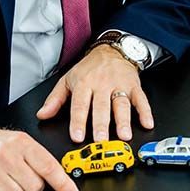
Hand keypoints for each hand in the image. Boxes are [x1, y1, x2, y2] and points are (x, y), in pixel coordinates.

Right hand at [0, 120, 79, 190]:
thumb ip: (40, 160)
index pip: (48, 167)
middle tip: (18, 175)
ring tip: (2, 178)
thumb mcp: (20, 143)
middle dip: (29, 185)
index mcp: (22, 143)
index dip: (63, 184)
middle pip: (34, 187)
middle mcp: (5, 154)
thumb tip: (64, 180)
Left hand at [36, 45, 153, 142]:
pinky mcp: (134, 87)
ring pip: (122, 104)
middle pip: (102, 107)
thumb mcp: (68, 80)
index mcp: (84, 84)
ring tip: (124, 135)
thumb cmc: (89, 68)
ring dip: (123, 120)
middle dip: (101, 124)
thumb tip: (42, 115)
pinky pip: (141, 100)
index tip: (77, 136)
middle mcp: (102, 85)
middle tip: (101, 140)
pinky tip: (147, 123)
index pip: (80, 105)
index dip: (78, 121)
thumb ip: (55, 100)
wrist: (112, 50)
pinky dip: (145, 112)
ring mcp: (119, 86)